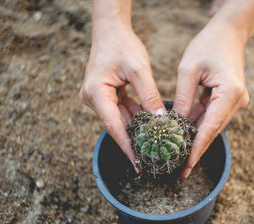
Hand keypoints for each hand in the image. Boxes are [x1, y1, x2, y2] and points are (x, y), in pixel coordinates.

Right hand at [79, 19, 164, 166]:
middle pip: (115, 125)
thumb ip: (149, 95)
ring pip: (119, 119)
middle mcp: (92, 98)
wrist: (110, 31)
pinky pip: (120, 110)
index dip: (127, 146)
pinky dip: (134, 116)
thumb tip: (160, 120)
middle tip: (150, 157)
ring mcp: (96, 98)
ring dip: (136, 128)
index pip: (113, 126)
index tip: (138, 163)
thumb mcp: (139, 69)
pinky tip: (149, 122)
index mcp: (96, 92)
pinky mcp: (103, 95)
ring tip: (153, 143)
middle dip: (134, 140)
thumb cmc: (123, 45)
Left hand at [174, 23, 248, 177]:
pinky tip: (183, 134)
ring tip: (178, 156)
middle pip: (212, 131)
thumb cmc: (208, 45)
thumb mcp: (188, 70)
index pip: (210, 127)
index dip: (197, 148)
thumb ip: (182, 99)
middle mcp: (237, 101)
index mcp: (230, 93)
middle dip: (195, 149)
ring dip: (195, 138)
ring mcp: (235, 102)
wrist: (228, 33)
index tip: (187, 166)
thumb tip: (174, 124)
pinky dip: (197, 124)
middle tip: (180, 169)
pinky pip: (212, 116)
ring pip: (211, 126)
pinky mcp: (230, 100)